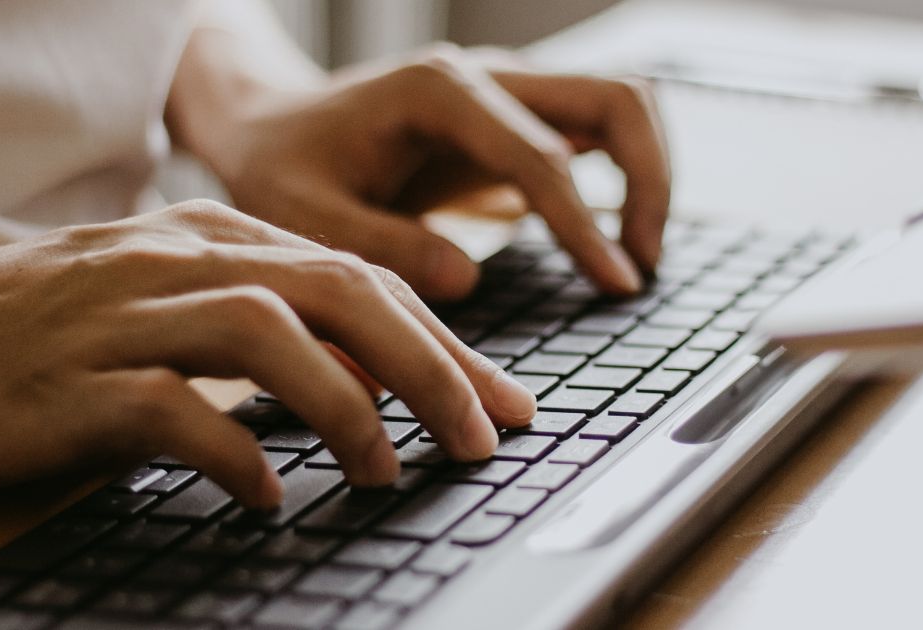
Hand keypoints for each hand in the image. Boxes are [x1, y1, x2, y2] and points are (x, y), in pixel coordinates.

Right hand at [0, 200, 536, 507]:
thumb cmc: (55, 330)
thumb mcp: (177, 306)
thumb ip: (272, 328)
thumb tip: (375, 381)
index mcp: (216, 238)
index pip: (360, 276)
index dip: (445, 341)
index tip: (503, 402)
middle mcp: (179, 259)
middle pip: (337, 290)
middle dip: (429, 365)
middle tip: (481, 438)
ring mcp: (122, 313)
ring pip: (265, 332)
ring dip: (345, 405)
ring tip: (385, 470)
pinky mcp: (68, 381)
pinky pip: (167, 408)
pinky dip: (232, 453)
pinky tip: (264, 498)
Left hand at [174, 44, 670, 300]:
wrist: (271, 126)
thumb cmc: (283, 169)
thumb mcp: (305, 214)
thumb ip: (382, 244)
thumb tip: (469, 278)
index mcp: (438, 92)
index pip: (543, 154)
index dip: (585, 225)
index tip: (616, 284)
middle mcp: (487, 77)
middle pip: (616, 97)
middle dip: (650, 180)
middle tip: (640, 266)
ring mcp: (508, 92)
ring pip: (621, 103)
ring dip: (649, 174)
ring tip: (635, 258)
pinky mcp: (515, 119)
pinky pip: (596, 131)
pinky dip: (624, 177)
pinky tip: (608, 242)